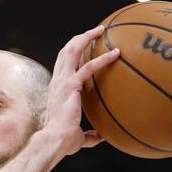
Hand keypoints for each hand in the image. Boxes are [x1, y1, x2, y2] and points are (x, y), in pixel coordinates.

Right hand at [37, 25, 118, 162]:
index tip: (85, 45)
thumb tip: (102, 137)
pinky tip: (116, 53)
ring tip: (101, 30)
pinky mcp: (71, 85)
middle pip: (66, 51)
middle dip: (80, 38)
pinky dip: (103, 58)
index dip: (73, 52)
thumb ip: (90, 135)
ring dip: (87, 37)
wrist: (56, 141)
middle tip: (96, 31)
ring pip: (72, 50)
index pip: (63, 64)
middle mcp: (57, 81)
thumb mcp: (79, 137)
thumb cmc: (65, 141)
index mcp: (57, 88)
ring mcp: (62, 81)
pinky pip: (89, 67)